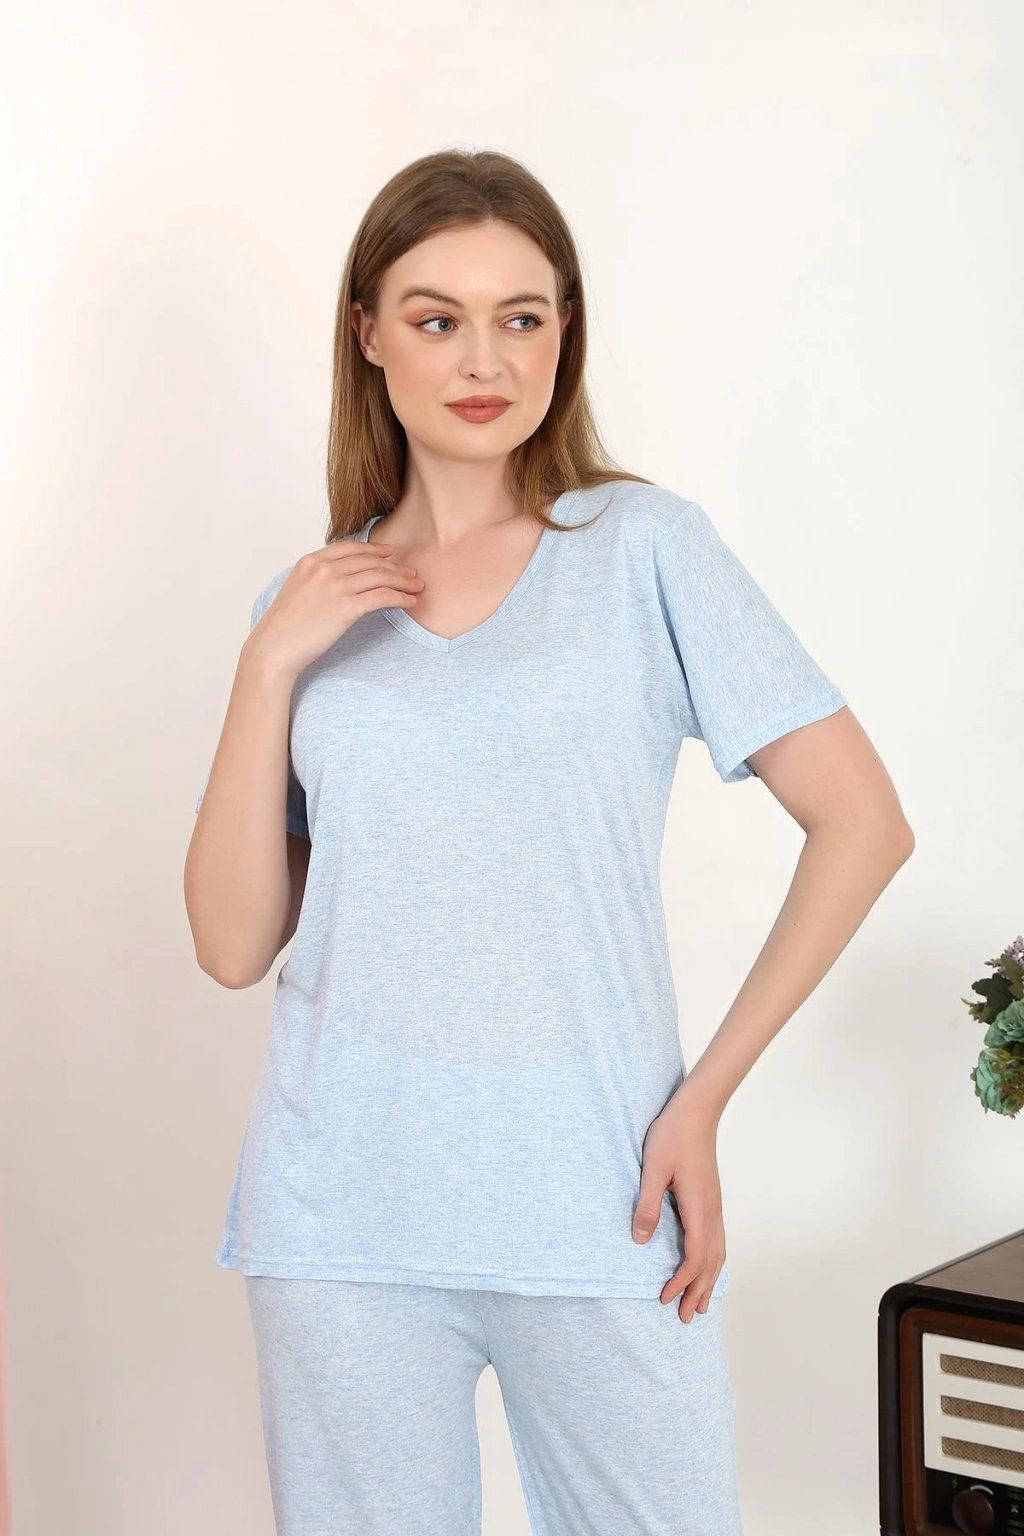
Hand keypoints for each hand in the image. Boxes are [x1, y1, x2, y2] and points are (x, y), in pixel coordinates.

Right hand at [246, 538, 424, 679]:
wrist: (275, 648)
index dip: (376, 549)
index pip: (351, 548)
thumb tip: (342, 581)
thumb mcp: (297, 590)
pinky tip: (410, 601)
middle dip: (396, 566)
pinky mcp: (346, 607)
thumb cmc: (284, 628)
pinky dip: (400, 597)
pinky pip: (382, 596)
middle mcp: (324, 569)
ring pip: (381, 576)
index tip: (392, 554)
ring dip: (404, 580)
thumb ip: (318, 579)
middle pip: (370, 561)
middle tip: (413, 573)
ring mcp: (335, 586)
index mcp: (311, 561)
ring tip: (417, 586)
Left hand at [632, 1081, 726, 1322]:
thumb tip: (640, 1241)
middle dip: (698, 1292)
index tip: (664, 1298)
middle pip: (710, 1263)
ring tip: (700, 1304)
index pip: (694, 1258)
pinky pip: (717, 1241)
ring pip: (718, 1254)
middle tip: (685, 1318)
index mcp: (699, 1209)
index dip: (680, 1282)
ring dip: (709, 1281)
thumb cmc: (673, 1136)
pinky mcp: (712, 1200)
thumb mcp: (653, 1169)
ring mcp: (715, 1207)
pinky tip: (707, 1267)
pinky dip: (713, 1262)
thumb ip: (646, 1205)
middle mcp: (713, 1213)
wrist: (697, 1111)